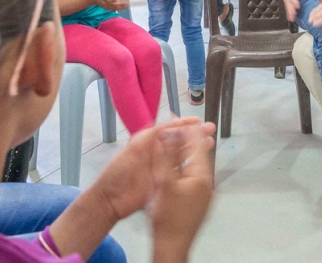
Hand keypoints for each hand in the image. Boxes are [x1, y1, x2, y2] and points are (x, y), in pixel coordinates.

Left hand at [84, 117, 206, 221]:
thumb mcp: (133, 149)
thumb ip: (150, 136)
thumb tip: (170, 125)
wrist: (110, 200)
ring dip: (196, 147)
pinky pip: (180, 169)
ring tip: (211, 142)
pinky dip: (191, 164)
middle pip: (179, 139)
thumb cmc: (119, 172)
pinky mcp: (164, 181)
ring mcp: (161, 166)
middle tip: (210, 129)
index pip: (169, 129)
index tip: (197, 121)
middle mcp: (157, 151)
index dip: (183, 124)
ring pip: (182, 153)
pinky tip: (201, 161)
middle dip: (194, 133)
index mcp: (148, 142)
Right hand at [88, 0, 130, 10]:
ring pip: (114, 8)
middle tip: (127, 2)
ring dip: (121, 6)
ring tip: (128, 4)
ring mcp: (106, 6)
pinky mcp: (107, 8)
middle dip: (120, 4)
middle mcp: (105, 2)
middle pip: (113, 4)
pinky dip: (120, 8)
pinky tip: (126, 6)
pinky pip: (114, 9)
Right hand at [150, 119, 215, 260]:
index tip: (184, 117)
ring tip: (180, 142)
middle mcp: (208, 183)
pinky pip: (194, 178)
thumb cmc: (167, 215)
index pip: (197, 146)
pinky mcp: (199, 203)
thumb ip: (168, 157)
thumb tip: (170, 132)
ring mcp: (205, 194)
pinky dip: (186, 167)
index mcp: (202, 176)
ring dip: (188, 154)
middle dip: (191, 140)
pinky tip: (178, 168)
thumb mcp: (165, 182)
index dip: (190, 130)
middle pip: (200, 155)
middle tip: (185, 125)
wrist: (172, 245)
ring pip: (197, 166)